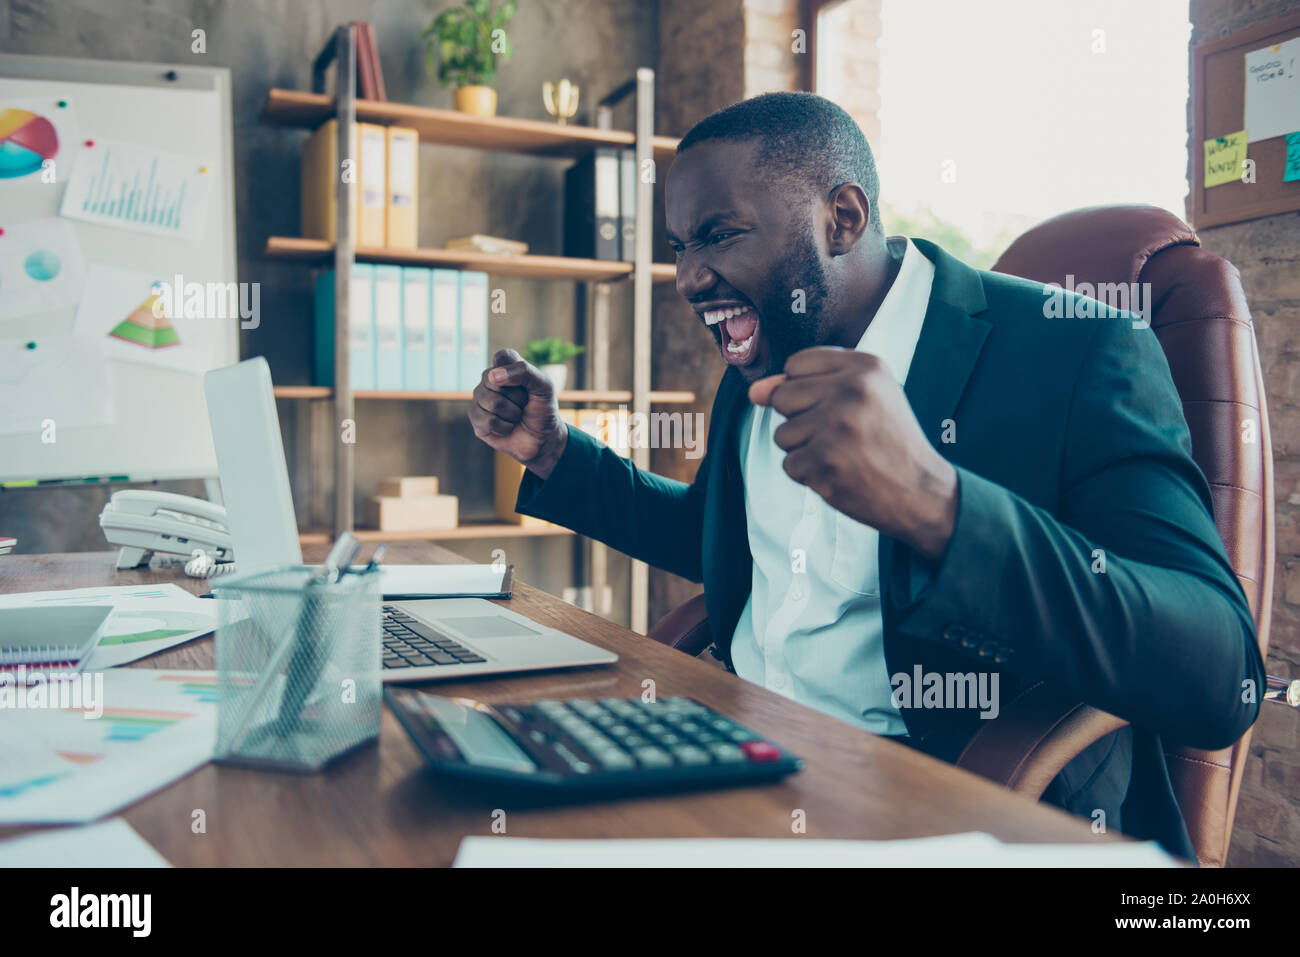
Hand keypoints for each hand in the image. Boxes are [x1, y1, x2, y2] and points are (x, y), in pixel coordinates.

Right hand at [468, 349, 568, 479]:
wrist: (542, 438)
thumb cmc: (543, 409)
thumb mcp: (544, 387)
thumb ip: (524, 372)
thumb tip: (493, 376)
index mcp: (506, 367)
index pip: (503, 356)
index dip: (513, 370)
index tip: (525, 383)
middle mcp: (489, 380)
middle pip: (495, 381)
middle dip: (517, 397)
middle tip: (524, 404)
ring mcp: (480, 399)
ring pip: (492, 402)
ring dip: (512, 414)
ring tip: (516, 416)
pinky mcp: (476, 419)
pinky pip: (487, 420)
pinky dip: (504, 427)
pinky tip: (507, 427)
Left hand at [748, 346, 957, 562]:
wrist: (921, 491)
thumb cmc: (888, 440)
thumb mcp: (864, 396)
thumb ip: (806, 385)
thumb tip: (755, 391)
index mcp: (866, 366)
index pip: (796, 363)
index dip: (805, 388)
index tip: (834, 405)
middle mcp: (851, 390)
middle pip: (782, 397)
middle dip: (800, 419)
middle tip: (840, 433)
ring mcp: (837, 427)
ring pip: (782, 434)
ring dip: (804, 449)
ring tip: (842, 454)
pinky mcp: (825, 462)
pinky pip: (790, 465)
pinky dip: (809, 474)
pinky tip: (840, 473)